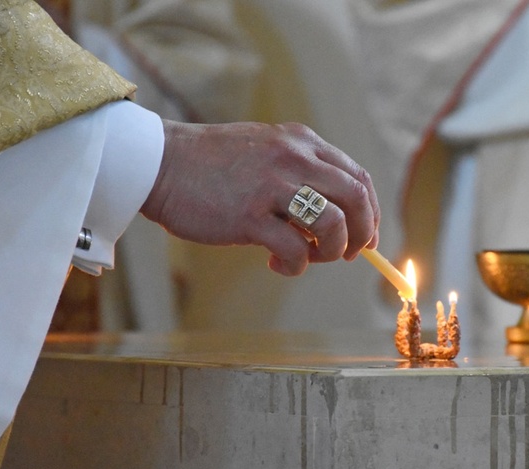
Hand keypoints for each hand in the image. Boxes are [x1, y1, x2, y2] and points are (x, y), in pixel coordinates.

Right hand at [141, 121, 379, 275]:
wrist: (158, 163)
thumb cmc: (212, 165)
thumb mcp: (266, 153)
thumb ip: (301, 174)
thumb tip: (336, 220)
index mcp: (302, 142)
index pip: (358, 177)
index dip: (370, 213)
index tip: (365, 236)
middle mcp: (294, 158)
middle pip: (355, 199)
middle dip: (360, 235)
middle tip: (346, 254)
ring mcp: (272, 185)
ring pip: (332, 224)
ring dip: (329, 251)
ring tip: (307, 257)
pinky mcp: (249, 215)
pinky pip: (295, 249)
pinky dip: (296, 265)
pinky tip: (277, 263)